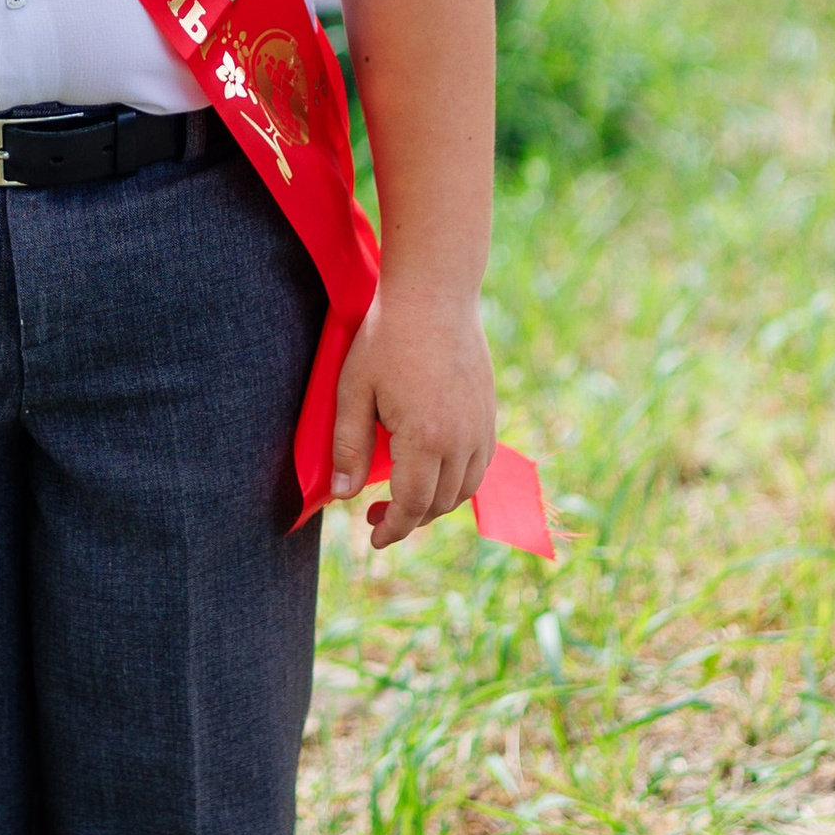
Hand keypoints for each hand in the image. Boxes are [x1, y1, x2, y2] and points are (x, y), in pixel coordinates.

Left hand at [329, 274, 495, 549]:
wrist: (435, 294)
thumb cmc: (387, 338)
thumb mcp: (354, 391)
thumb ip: (349, 447)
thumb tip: (345, 496)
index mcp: (425, 438)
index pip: (411, 506)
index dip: (392, 530)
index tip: (374, 539)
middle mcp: (461, 439)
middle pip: (440, 504)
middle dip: (409, 520)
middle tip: (377, 517)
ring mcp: (481, 426)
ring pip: (465, 490)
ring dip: (435, 504)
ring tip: (405, 497)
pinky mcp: (490, 413)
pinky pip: (480, 465)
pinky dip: (457, 481)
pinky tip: (433, 470)